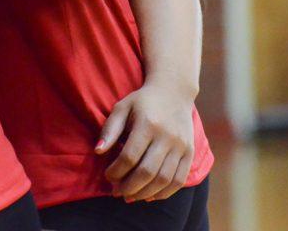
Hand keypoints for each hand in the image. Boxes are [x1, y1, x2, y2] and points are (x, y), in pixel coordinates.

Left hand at [97, 82, 195, 201]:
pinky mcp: (190, 153)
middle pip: (147, 171)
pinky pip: (179, 180)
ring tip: (130, 196)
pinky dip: (164, 192)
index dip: (116, 171)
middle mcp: (167, 136)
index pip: (130, 156)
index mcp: (148, 124)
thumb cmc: (142, 101)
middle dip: (129, 186)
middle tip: (117, 192)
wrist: (174, 92)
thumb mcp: (122, 107)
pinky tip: (149, 195)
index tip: (107, 176)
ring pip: (164, 179)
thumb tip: (98, 152)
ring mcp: (181, 146)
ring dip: (145, 193)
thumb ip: (110, 129)